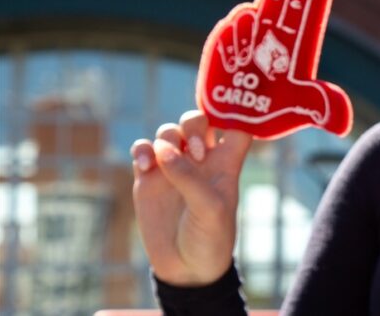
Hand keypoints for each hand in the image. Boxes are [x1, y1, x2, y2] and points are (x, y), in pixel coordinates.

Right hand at [130, 110, 252, 285]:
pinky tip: (144, 165)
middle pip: (200, 120)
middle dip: (194, 124)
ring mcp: (174, 167)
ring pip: (169, 130)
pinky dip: (141, 149)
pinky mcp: (149, 178)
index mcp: (226, 163)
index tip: (225, 112)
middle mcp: (201, 161)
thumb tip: (162, 150)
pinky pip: (143, 149)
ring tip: (164, 160)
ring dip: (167, 136)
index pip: (238, 127)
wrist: (186, 267)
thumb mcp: (209, 208)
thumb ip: (189, 177)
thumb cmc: (210, 237)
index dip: (235, 114)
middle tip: (195, 151)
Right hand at [201, 0, 351, 137]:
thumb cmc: (272, 112)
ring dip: (256, 14)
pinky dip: (234, 35)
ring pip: (252, 13)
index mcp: (295, 43)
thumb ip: (321, 108)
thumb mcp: (300, 109)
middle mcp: (271, 34)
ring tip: (258, 37)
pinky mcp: (221, 50)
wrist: (235, 125)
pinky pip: (227, 35)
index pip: (307, 2)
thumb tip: (344, 120)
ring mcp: (246, 38)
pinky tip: (241, 35)